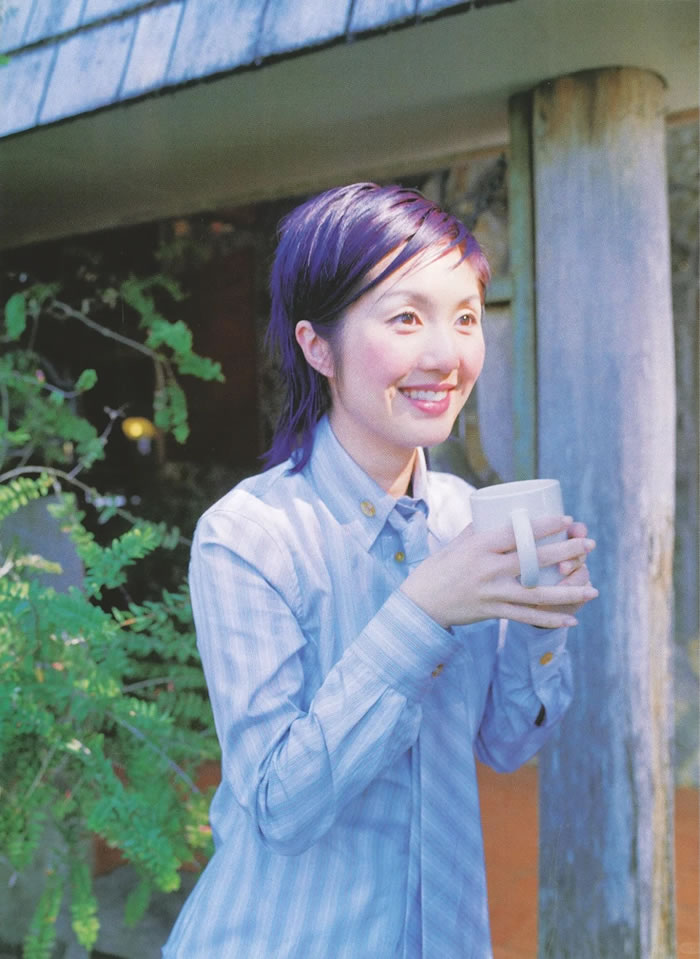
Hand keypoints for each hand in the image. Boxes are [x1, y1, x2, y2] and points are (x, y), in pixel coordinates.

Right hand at [400, 515, 597, 629]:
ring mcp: (492, 593)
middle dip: (566, 551)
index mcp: (479, 547)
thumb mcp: (456, 544)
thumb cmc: (438, 568)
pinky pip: (528, 617)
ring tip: (593, 589)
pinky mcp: (493, 612)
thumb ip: (479, 532)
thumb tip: (500, 515)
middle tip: (588, 544)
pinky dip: (551, 619)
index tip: (566, 519)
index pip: (517, 533)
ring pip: (538, 593)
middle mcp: (488, 569)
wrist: (421, 604)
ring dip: (569, 591)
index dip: (544, 526)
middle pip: (535, 560)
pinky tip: (572, 618)